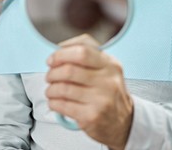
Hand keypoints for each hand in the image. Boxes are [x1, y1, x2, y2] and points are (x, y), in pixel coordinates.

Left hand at [46, 34, 132, 149]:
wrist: (122, 122)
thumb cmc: (107, 91)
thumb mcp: (105, 67)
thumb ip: (86, 53)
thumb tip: (60, 48)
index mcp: (110, 64)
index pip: (82, 51)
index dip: (61, 54)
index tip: (52, 59)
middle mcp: (108, 81)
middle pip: (69, 70)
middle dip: (53, 73)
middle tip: (50, 76)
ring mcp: (101, 100)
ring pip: (63, 89)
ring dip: (51, 89)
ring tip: (51, 90)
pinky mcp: (92, 117)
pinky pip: (63, 105)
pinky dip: (53, 102)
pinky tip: (55, 102)